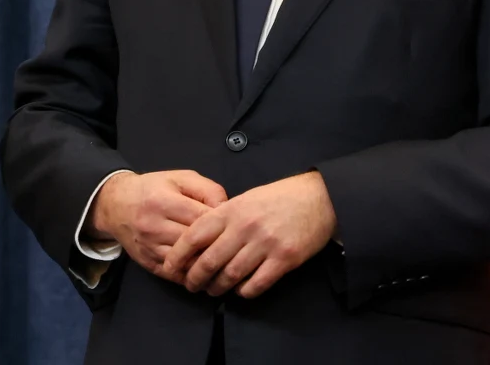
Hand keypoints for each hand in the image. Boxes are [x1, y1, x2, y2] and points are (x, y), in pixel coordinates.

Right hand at [87, 170, 227, 283]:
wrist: (116, 204)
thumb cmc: (153, 188)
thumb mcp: (181, 178)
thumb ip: (207, 190)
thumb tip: (226, 210)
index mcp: (164, 201)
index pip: (202, 219)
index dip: (223, 224)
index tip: (235, 227)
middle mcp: (154, 226)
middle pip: (195, 243)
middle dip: (218, 246)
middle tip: (235, 247)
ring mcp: (150, 248)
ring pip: (187, 263)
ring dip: (206, 264)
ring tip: (224, 261)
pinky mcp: (148, 263)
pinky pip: (175, 275)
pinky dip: (192, 274)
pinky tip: (205, 270)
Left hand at [162, 171, 336, 298]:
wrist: (320, 198)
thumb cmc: (280, 197)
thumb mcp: (246, 199)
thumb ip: (223, 217)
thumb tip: (199, 239)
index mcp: (232, 209)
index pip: (195, 235)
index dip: (179, 254)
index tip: (170, 267)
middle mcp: (246, 227)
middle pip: (209, 261)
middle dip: (195, 278)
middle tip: (191, 286)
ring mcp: (265, 244)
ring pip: (231, 276)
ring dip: (218, 288)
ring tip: (213, 291)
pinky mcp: (284, 259)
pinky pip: (256, 284)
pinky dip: (244, 292)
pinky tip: (241, 291)